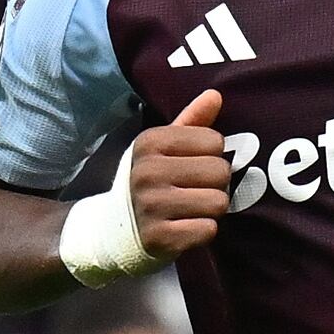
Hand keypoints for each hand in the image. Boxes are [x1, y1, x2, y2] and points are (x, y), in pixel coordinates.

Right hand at [130, 91, 234, 258]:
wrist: (112, 230)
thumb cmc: (149, 182)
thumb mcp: (162, 148)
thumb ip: (191, 121)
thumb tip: (216, 95)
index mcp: (149, 143)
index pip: (215, 141)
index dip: (211, 156)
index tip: (192, 166)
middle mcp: (147, 172)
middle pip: (220, 171)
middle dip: (214, 184)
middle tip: (193, 191)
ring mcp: (151, 206)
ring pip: (218, 202)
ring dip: (211, 209)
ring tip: (190, 209)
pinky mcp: (159, 238)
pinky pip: (208, 230)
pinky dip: (203, 231)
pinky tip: (184, 228)